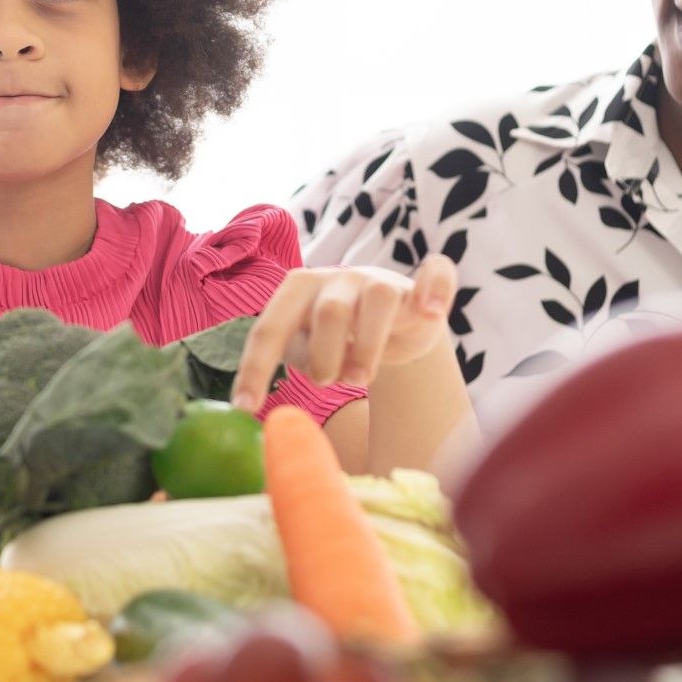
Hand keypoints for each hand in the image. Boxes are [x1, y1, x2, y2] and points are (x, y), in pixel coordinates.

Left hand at [231, 257, 457, 410]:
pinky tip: (429, 311)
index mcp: (298, 289)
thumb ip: (292, 360)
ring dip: (368, 349)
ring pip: (376, 301)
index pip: (270, 327)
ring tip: (362, 377)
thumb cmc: (339, 340)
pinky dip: (435, 289)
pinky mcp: (421, 290)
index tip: (246, 407)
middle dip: (324, 360)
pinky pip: (436, 275)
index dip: (255, 368)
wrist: (394, 325)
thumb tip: (259, 401)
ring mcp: (380, 280)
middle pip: (327, 313)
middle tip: (329, 383)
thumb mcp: (308, 348)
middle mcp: (338, 278)